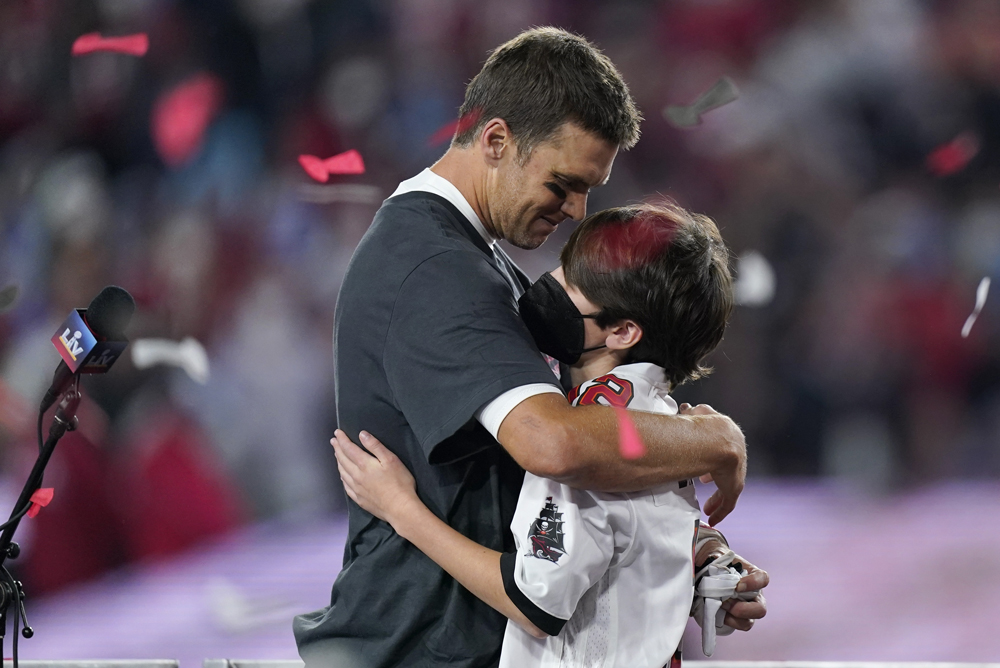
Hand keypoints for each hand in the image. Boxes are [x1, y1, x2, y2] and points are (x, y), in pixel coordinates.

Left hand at [332, 429, 418, 527]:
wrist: (399, 508)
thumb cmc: (399, 482)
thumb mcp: (391, 459)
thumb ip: (375, 446)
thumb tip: (362, 434)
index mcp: (364, 464)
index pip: (349, 448)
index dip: (342, 439)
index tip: (337, 432)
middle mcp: (356, 476)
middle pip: (343, 459)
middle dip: (337, 448)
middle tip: (333, 440)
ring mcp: (356, 489)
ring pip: (342, 472)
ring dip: (338, 461)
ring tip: (337, 455)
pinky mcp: (359, 499)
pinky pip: (346, 485)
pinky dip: (342, 477)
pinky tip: (343, 475)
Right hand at [679, 404, 745, 524]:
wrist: (717, 440)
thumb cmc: (704, 426)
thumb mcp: (698, 413)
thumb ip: (693, 412)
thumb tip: (686, 408)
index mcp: (730, 435)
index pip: (725, 447)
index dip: (714, 455)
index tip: (705, 463)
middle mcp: (736, 454)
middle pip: (728, 468)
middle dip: (716, 475)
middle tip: (705, 480)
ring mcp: (736, 472)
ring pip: (728, 487)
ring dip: (717, 496)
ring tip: (708, 505)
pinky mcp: (734, 488)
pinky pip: (727, 503)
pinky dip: (720, 510)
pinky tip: (712, 517)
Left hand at [696, 540, 768, 631]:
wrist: (708, 569)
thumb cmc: (716, 561)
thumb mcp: (717, 555)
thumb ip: (717, 557)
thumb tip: (711, 560)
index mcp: (752, 575)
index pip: (763, 579)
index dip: (753, 584)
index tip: (738, 585)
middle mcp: (754, 594)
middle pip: (761, 608)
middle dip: (743, 609)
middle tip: (726, 602)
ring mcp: (746, 608)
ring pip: (749, 621)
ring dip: (733, 617)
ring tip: (720, 606)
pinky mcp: (736, 617)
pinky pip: (737, 625)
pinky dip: (727, 622)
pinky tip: (717, 613)